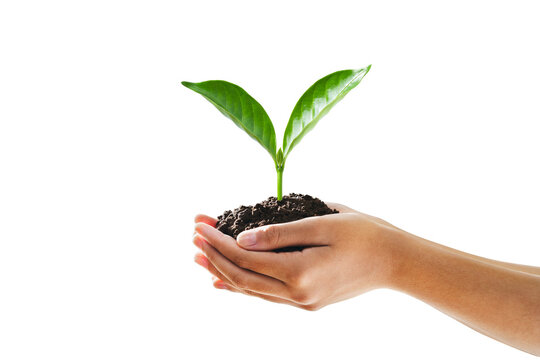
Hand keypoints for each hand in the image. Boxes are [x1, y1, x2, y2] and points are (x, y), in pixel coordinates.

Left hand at [192, 203, 401, 309]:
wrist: (395, 261)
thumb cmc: (364, 234)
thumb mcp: (323, 223)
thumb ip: (280, 232)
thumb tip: (242, 238)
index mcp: (300, 273)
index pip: (246, 258)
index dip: (219, 242)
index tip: (200, 225)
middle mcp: (297, 295)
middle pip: (243, 278)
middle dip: (214, 257)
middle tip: (193, 237)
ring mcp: (302, 302)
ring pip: (251, 290)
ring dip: (223, 272)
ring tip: (199, 258)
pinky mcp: (307, 301)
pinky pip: (266, 295)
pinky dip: (243, 286)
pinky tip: (225, 282)